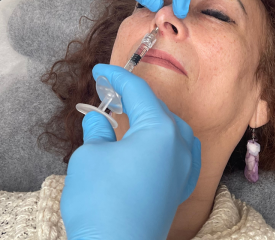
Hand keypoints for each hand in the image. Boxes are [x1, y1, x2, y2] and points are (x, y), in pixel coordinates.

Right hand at [60, 64, 201, 239]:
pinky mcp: (180, 187)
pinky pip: (174, 152)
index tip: (100, 71)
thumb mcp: (90, 156)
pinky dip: (159, 142)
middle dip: (133, 98)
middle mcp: (180, 145)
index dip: (116, 78)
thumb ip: (98, 131)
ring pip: (168, 129)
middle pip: (156, 109)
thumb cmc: (102, 203)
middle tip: (108, 91)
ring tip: (124, 115)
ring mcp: (184, 168)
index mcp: (161, 129)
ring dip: (148, 119)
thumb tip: (99, 120)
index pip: (139, 91)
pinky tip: (146, 144)